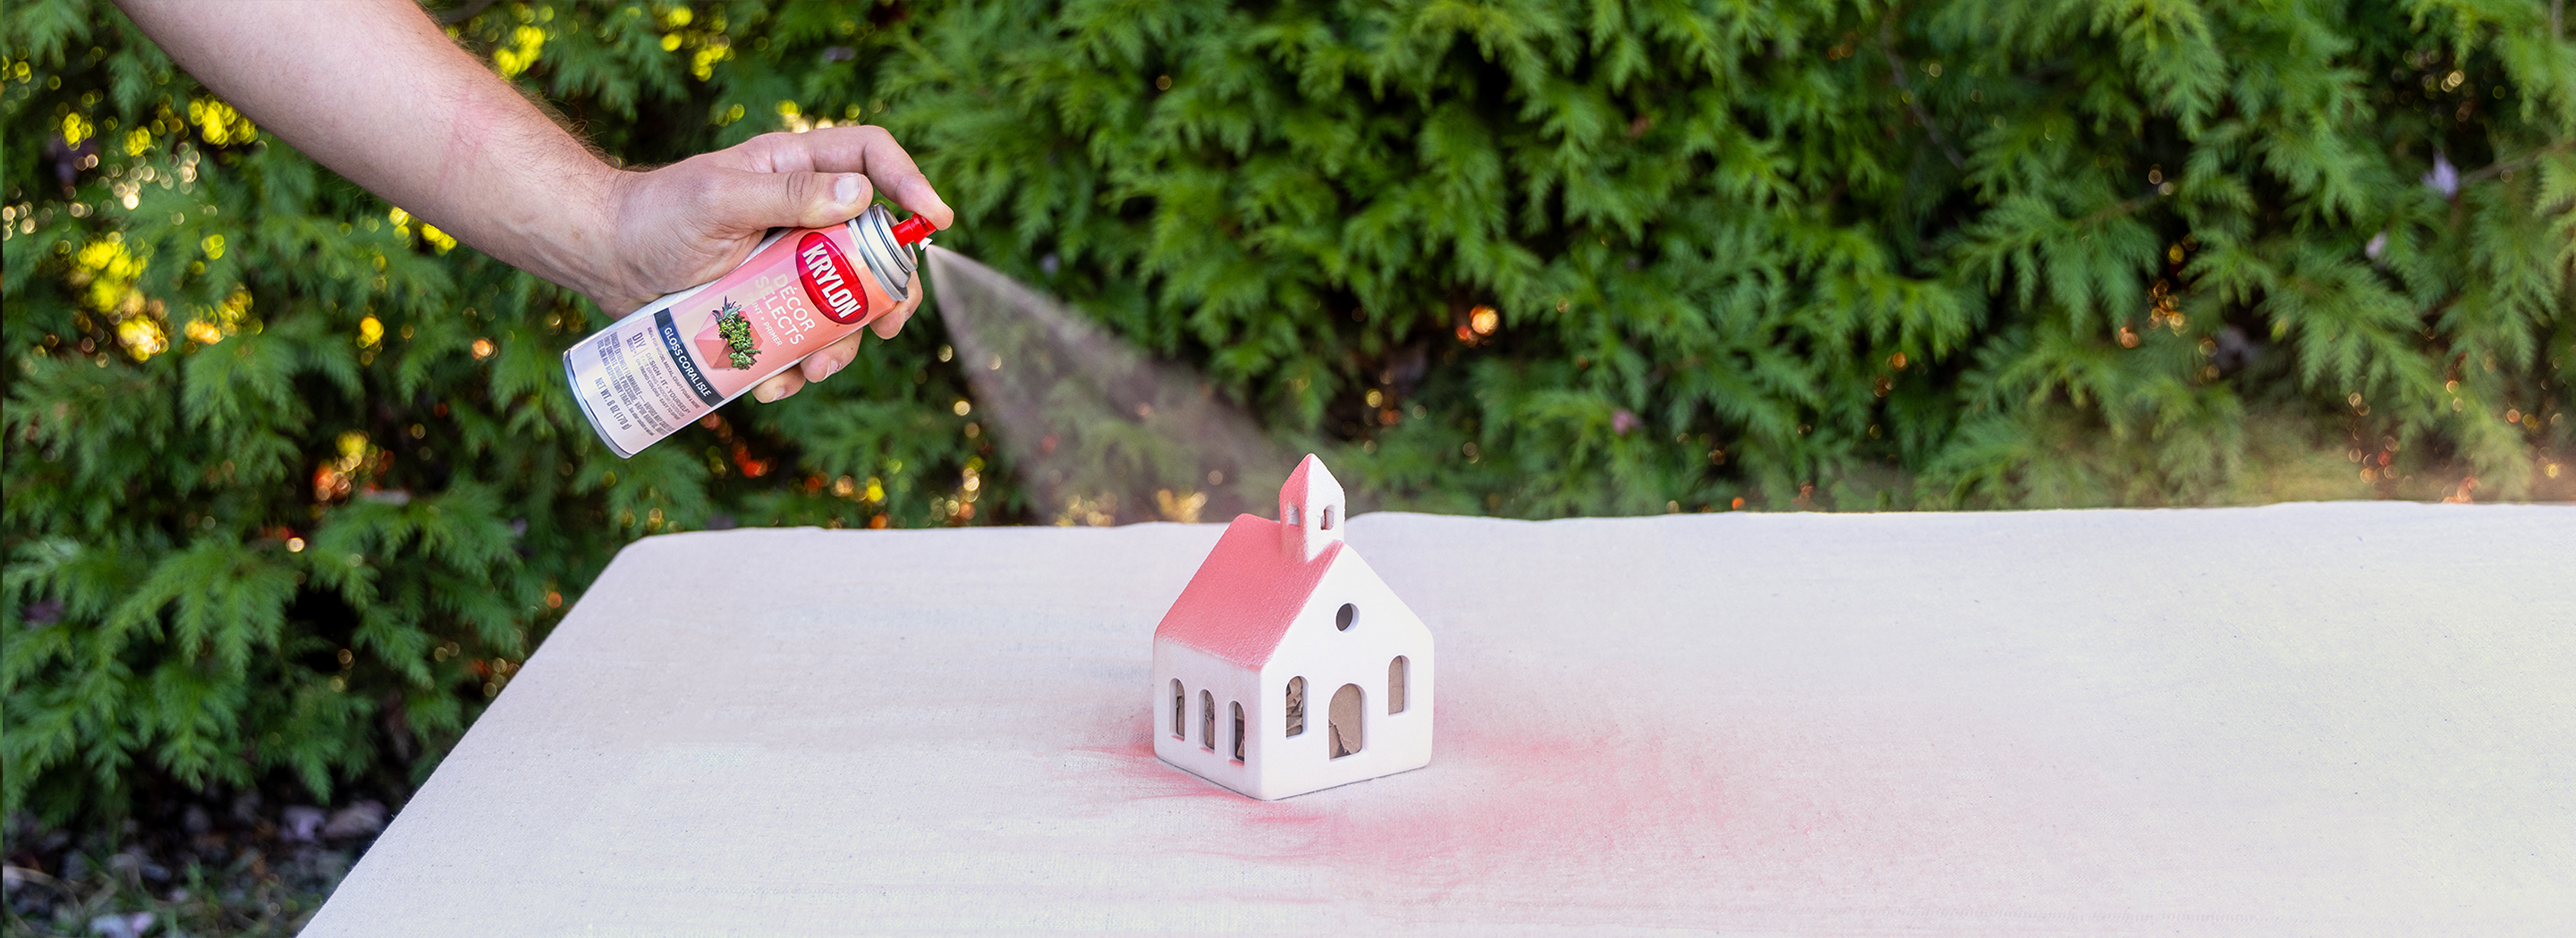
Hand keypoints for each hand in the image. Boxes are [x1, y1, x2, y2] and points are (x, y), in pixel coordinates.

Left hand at [588, 126, 954, 402]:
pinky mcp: (771, 307)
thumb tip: (859, 195)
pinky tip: (775, 382)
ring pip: (846, 306)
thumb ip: (786, 194)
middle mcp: (805, 216)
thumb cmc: (655, 216)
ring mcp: (791, 266)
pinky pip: (805, 341)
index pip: (872, 158)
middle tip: (887, 325)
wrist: (605, 260)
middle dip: (890, 293)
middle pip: (877, 247)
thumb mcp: (717, 199)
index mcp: (797, 170)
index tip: (935, 221)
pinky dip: (798, 369)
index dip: (911, 183)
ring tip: (815, 371)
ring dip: (842, 346)